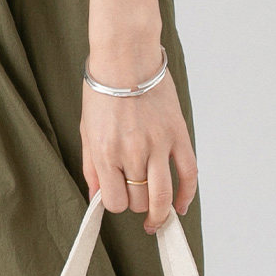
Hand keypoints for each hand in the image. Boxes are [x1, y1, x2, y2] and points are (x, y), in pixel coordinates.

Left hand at [80, 62, 197, 236]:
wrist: (126, 57)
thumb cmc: (103, 92)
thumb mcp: (86, 130)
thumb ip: (91, 167)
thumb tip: (97, 198)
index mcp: (105, 153)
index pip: (113, 201)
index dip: (116, 203)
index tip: (118, 196)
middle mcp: (131, 153)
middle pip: (138, 201)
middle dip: (136, 204)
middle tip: (136, 195)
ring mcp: (157, 145)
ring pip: (162, 196)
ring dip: (161, 213)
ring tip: (158, 218)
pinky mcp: (177, 135)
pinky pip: (188, 174)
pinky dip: (186, 195)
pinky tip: (180, 206)